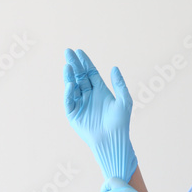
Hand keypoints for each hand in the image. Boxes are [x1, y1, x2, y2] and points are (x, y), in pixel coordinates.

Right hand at [63, 48, 136, 180]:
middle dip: (74, 64)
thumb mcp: (124, 101)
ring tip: (67, 65)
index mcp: (100, 90)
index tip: (79, 51)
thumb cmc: (121, 122)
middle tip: (68, 52)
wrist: (112, 140)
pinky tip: (70, 84)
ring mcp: (80, 104)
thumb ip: (119, 84)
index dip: (84, 62)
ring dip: (69, 76)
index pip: (90, 72)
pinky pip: (69, 101)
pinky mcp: (73, 114)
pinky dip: (68, 93)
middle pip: (79, 76)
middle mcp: (89, 95)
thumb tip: (114, 67)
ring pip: (72, 86)